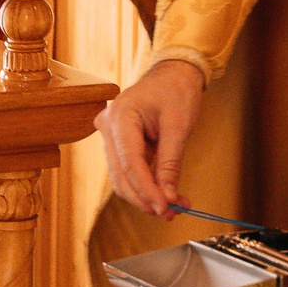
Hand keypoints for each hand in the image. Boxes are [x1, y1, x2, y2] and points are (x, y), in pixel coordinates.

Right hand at [97, 59, 206, 217]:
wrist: (174, 73)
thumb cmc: (177, 90)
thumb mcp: (179, 126)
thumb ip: (171, 164)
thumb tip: (168, 196)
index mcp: (120, 117)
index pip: (129, 164)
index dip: (147, 191)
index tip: (165, 209)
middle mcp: (108, 127)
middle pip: (121, 176)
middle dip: (146, 198)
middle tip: (172, 213)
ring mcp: (110, 136)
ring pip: (123, 178)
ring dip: (147, 195)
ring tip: (175, 206)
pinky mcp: (119, 143)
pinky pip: (129, 170)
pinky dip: (147, 184)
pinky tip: (167, 193)